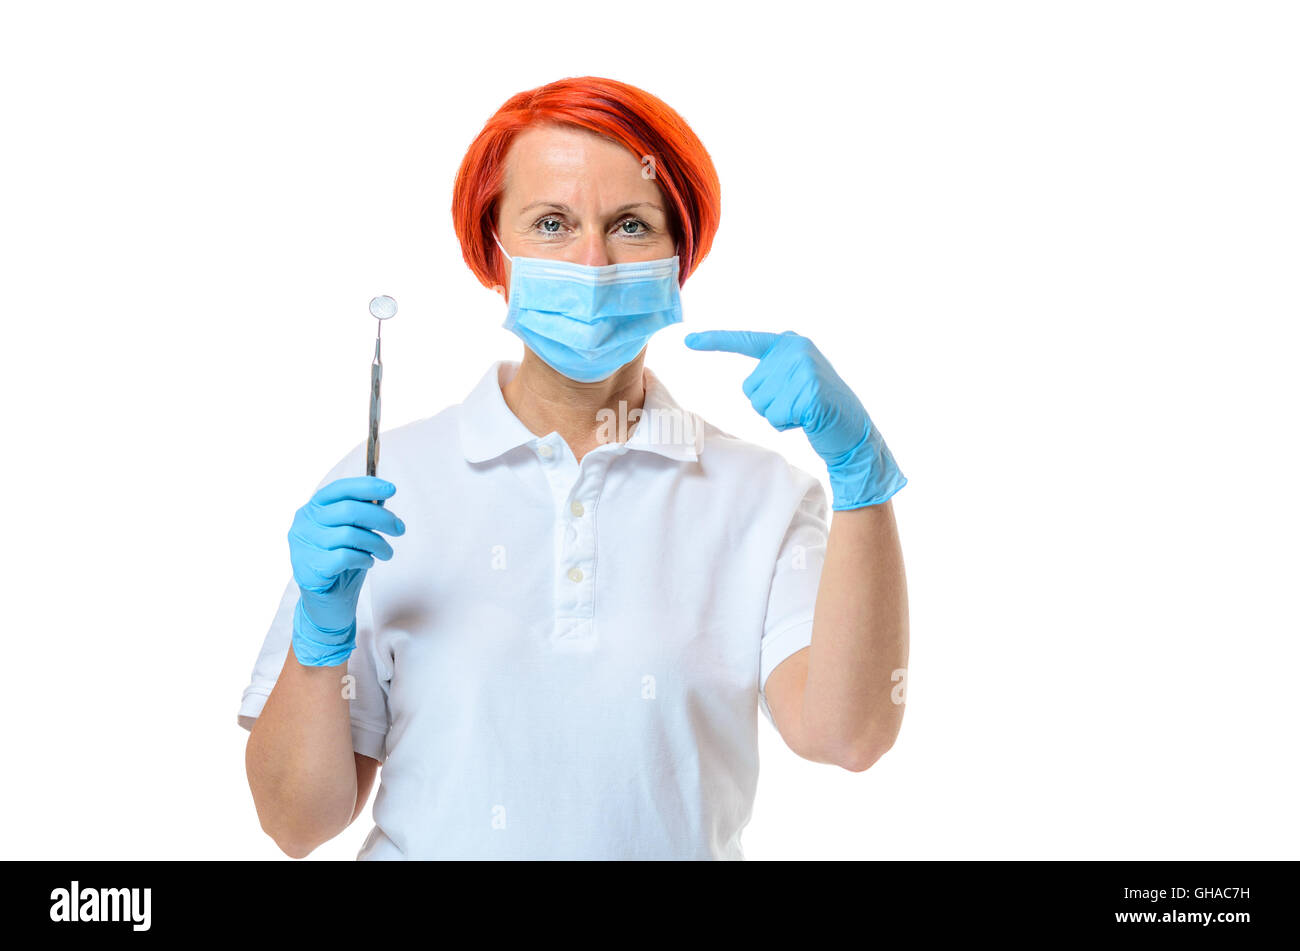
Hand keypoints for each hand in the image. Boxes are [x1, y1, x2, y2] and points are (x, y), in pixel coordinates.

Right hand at [286, 476, 404, 665]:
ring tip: (387, 553)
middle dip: (381, 518)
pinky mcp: (308, 568)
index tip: (392, 489)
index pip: (338, 489)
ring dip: (377, 543)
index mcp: (312, 509)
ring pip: (350, 535)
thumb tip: (383, 494)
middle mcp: (303, 524)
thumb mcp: (353, 534)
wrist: (328, 603)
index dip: (366, 486)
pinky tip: (368, 563)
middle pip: (348, 510)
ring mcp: (302, 546)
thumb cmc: (342, 563)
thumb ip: (362, 514)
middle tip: (400, 529)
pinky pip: (345, 556)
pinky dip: (364, 558)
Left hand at [684, 330, 905, 509]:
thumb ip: (773, 372)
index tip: (688, 340)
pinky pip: (776, 416)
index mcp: (789, 342)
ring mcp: (803, 368)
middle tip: (797, 404)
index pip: (745, 341)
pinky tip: (808, 419)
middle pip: (750, 388)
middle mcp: (794, 348)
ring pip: (760, 404)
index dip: (715, 341)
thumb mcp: (795, 380)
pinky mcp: (809, 391)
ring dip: (778, 416)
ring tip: (803, 411)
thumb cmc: (818, 408)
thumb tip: (752, 385)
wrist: (853, 430)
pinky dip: (788, 425)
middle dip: (768, 404)